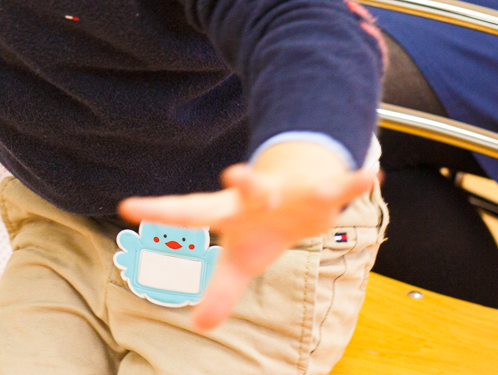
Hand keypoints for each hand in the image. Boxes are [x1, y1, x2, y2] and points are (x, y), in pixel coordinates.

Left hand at [119, 144, 378, 330]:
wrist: (297, 186)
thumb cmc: (261, 228)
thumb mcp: (240, 261)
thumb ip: (220, 291)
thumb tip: (200, 325)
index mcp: (231, 212)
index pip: (190, 211)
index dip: (160, 210)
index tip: (127, 206)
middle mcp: (258, 195)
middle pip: (249, 188)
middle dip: (245, 181)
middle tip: (232, 171)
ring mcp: (292, 191)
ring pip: (301, 186)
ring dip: (310, 188)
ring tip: (321, 187)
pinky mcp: (323, 191)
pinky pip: (340, 185)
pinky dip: (354, 182)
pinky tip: (369, 175)